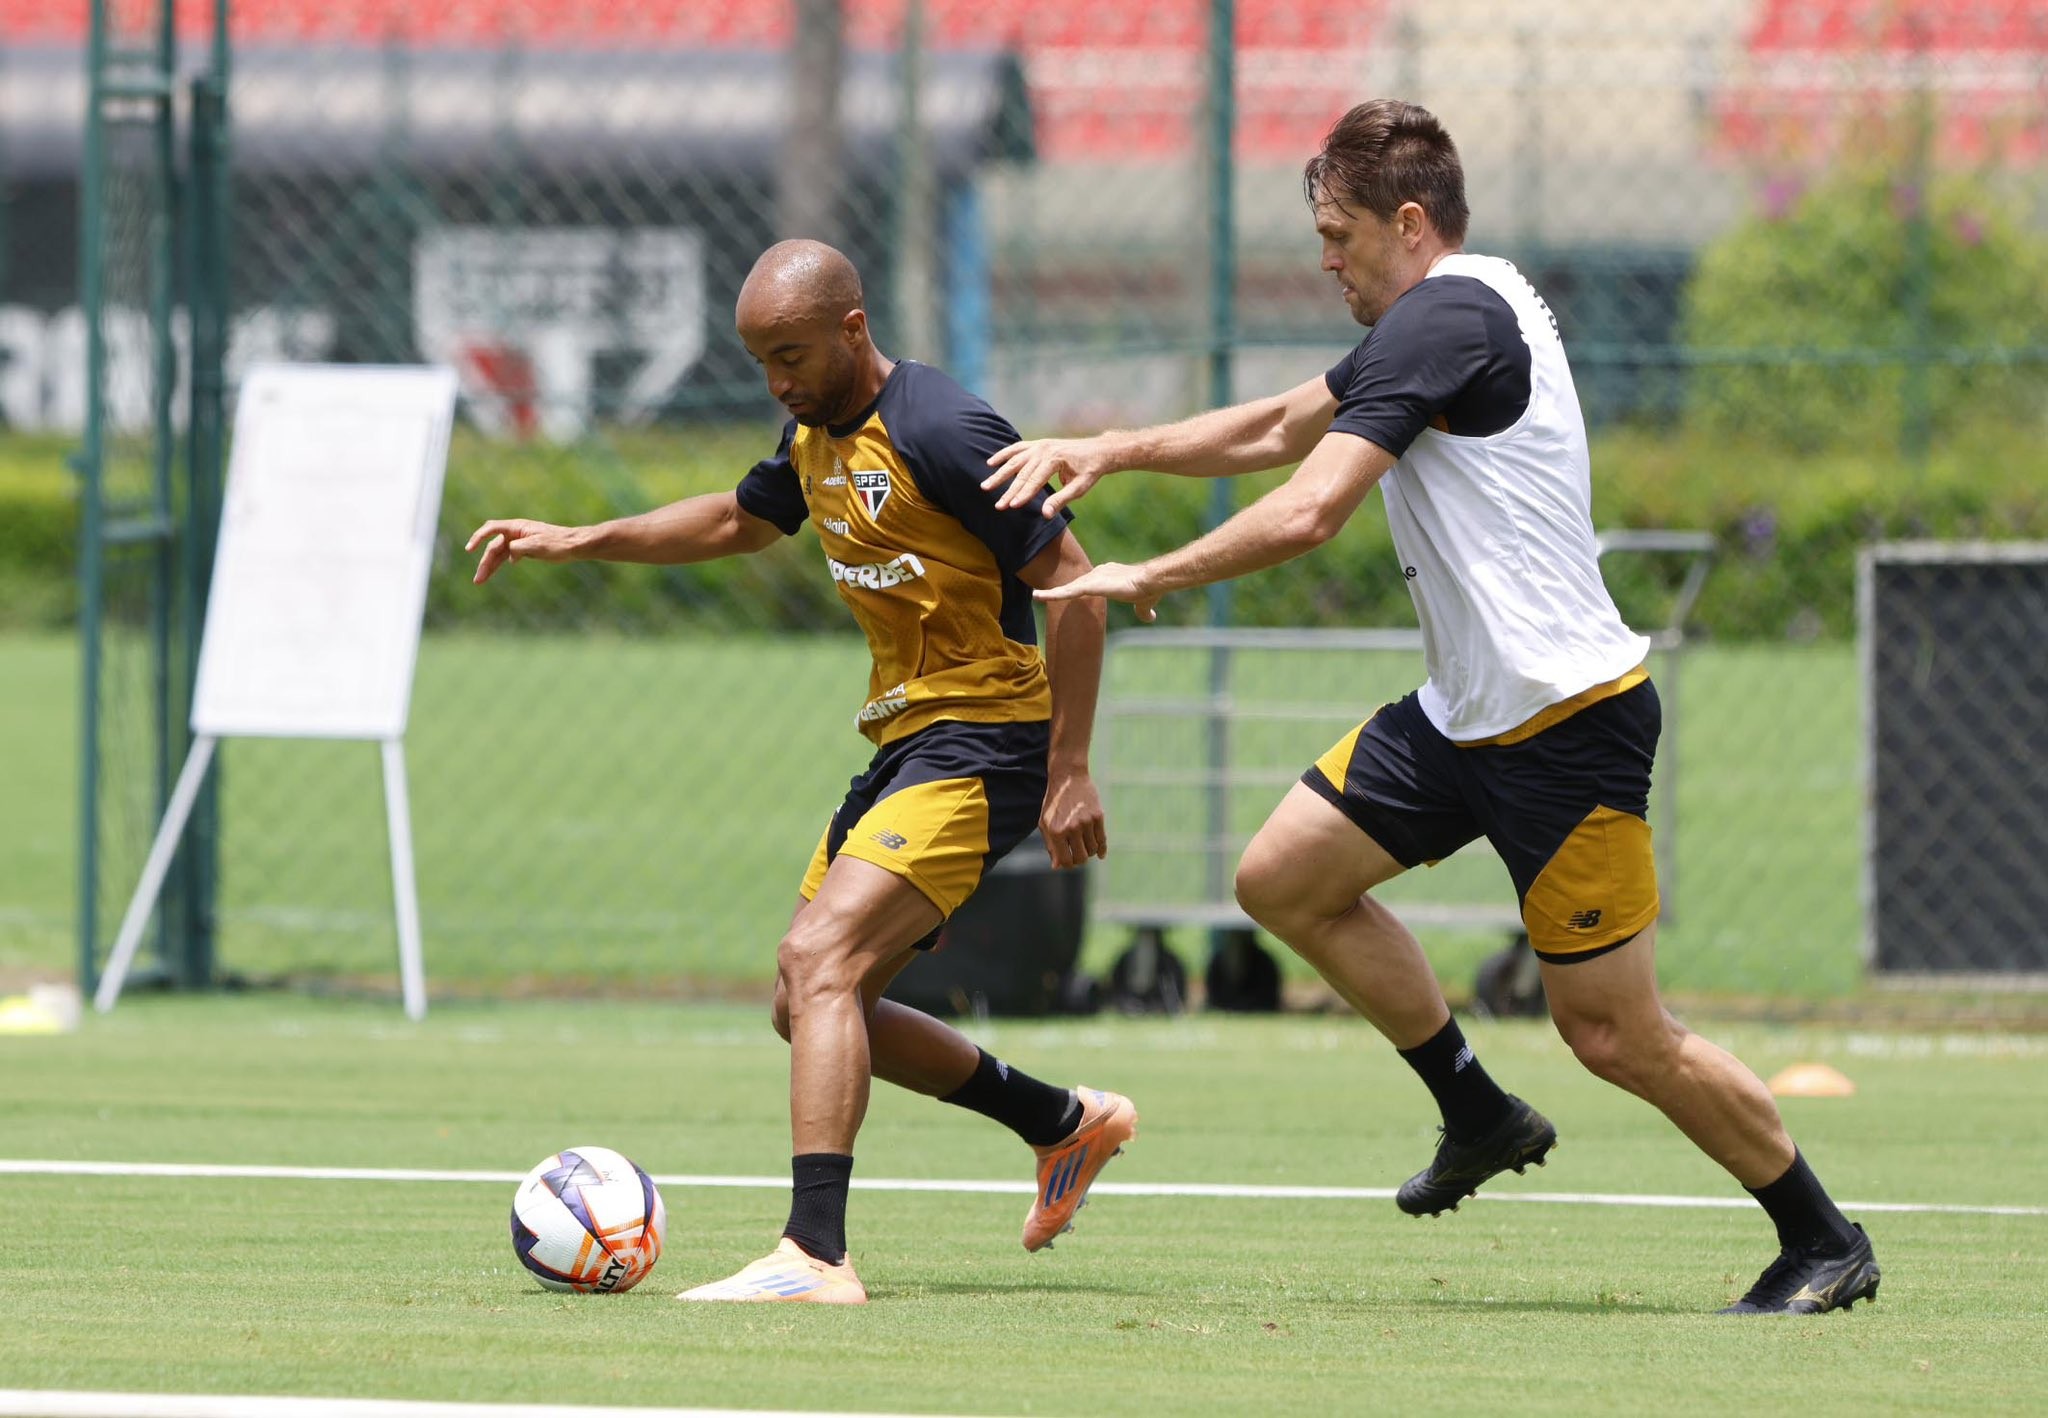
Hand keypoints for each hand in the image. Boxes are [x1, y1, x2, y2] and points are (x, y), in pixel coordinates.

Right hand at [465, 518, 580, 583]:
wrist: (574, 545)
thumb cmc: (557, 543)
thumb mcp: (536, 546)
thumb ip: (518, 548)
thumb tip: (509, 556)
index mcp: (517, 527)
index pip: (491, 529)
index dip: (478, 538)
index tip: (469, 550)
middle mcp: (516, 532)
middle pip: (494, 547)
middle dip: (485, 563)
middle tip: (478, 580)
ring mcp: (520, 540)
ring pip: (500, 553)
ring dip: (491, 566)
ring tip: (481, 580)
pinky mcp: (526, 548)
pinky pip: (509, 555)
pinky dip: (502, 562)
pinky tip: (501, 568)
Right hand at [981, 436, 1116, 514]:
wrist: (1098, 450)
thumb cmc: (1090, 471)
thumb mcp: (1079, 488)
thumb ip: (1060, 500)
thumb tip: (1044, 514)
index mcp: (1055, 459)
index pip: (1034, 480)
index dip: (1022, 495)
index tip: (1010, 507)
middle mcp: (1044, 450)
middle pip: (1021, 472)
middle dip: (1008, 490)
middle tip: (997, 506)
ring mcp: (1040, 445)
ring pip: (1015, 460)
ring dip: (999, 473)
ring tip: (985, 486)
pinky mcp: (1038, 444)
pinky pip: (1016, 449)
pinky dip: (1003, 455)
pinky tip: (991, 463)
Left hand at [1033, 562, 1161, 622]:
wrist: (1149, 582)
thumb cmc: (1147, 590)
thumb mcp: (1143, 603)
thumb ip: (1143, 611)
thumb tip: (1150, 617)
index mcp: (1107, 575)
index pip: (1088, 582)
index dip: (1079, 588)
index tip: (1068, 592)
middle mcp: (1097, 572)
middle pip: (1075, 584)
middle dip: (1060, 591)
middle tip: (1041, 596)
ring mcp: (1092, 578)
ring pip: (1068, 587)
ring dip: (1051, 593)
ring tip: (1036, 597)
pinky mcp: (1089, 585)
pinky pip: (1066, 591)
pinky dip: (1051, 594)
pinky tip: (1037, 597)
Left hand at [1039, 767, 1106, 868]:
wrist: (1068, 778)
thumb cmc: (1054, 803)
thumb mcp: (1045, 823)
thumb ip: (1050, 846)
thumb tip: (1057, 867)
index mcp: (1056, 832)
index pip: (1065, 861)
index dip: (1067, 864)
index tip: (1068, 861)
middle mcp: (1071, 828)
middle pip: (1081, 858)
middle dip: (1079, 860)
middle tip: (1077, 854)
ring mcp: (1086, 822)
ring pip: (1092, 850)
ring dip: (1089, 851)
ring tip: (1083, 844)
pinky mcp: (1098, 816)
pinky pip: (1102, 840)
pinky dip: (1101, 849)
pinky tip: (1100, 854)